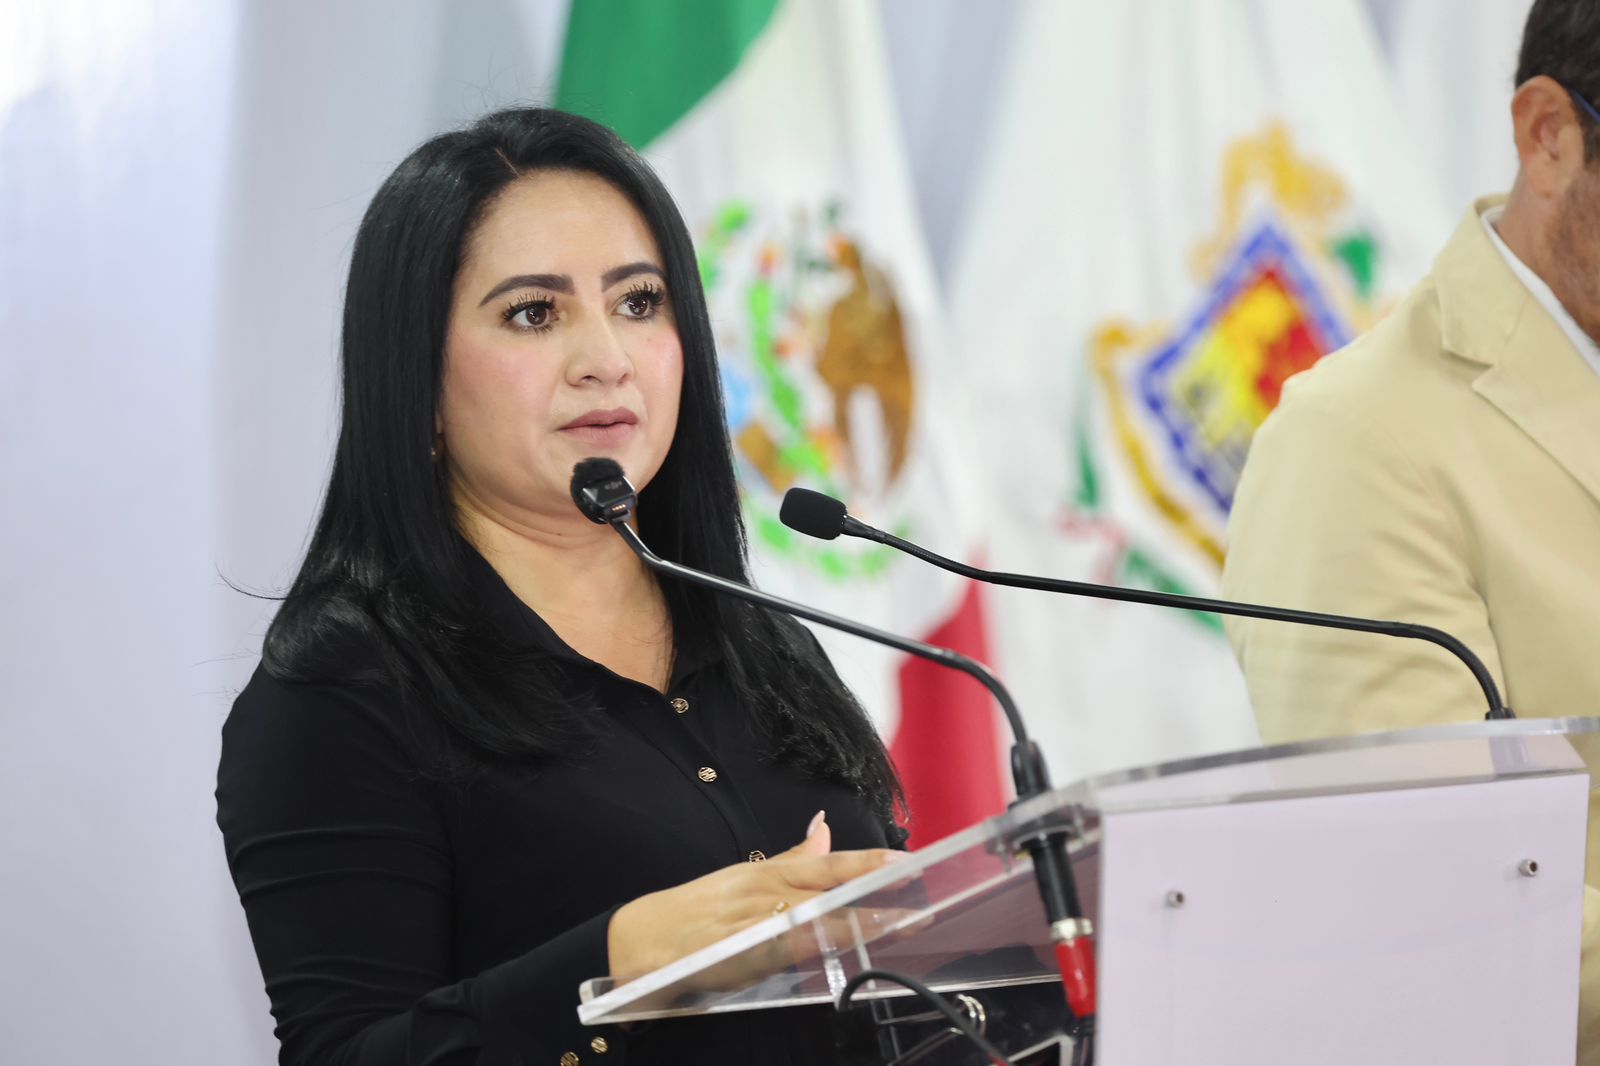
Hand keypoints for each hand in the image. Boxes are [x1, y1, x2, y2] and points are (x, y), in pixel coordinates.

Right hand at [606, 811, 903, 982]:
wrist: (636, 942)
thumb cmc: (693, 911)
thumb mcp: (742, 876)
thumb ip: (791, 860)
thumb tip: (825, 830)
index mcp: (765, 873)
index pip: (827, 864)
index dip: (868, 863)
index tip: (908, 862)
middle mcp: (761, 894)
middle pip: (826, 891)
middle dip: (874, 896)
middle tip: (918, 902)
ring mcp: (749, 926)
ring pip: (809, 920)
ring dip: (852, 924)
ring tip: (893, 926)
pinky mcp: (734, 957)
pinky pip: (778, 951)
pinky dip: (806, 949)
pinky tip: (833, 954)